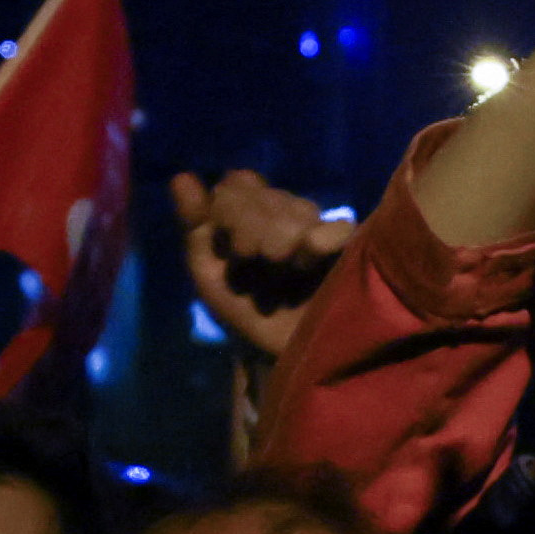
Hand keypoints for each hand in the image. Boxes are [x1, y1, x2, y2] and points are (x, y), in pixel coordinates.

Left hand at [171, 170, 354, 357]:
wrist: (280, 356)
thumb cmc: (245, 313)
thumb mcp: (210, 272)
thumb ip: (196, 224)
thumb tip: (181, 177)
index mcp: (254, 214)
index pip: (239, 183)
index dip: (228, 208)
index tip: (226, 245)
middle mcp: (288, 213)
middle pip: (265, 195)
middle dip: (249, 229)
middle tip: (252, 265)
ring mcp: (320, 228)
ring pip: (297, 208)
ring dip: (278, 241)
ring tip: (280, 274)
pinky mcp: (353, 247)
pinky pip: (337, 227)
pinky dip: (316, 241)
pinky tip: (305, 262)